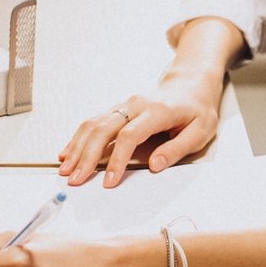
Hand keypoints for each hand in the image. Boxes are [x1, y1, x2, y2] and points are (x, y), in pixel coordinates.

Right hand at [58, 77, 221, 188]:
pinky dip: (78, 138)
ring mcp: (124, 105)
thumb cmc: (197, 110)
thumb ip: (177, 149)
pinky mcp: (118, 109)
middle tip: (75, 179)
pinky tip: (68, 152)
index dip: (117, 160)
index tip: (108, 181)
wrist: (190, 85)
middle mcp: (136, 105)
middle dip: (86, 156)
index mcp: (157, 111)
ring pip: (93, 123)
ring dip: (77, 147)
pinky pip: (93, 121)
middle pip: (104, 129)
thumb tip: (154, 166)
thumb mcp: (200, 131)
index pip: (130, 136)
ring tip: (65, 169)